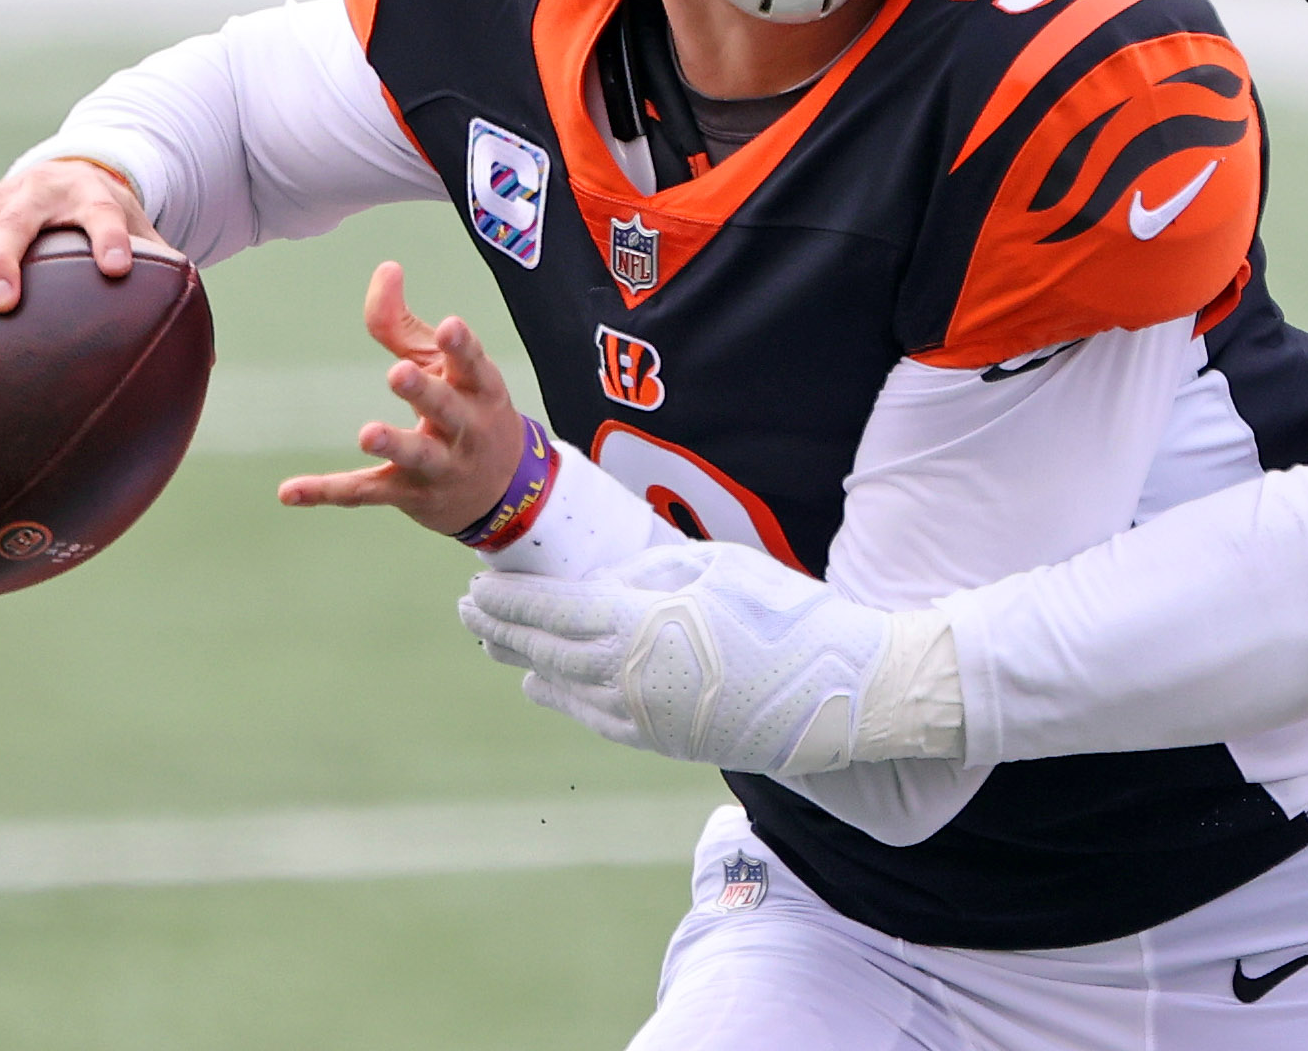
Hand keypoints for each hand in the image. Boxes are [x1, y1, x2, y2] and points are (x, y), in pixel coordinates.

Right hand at [0, 157, 162, 319]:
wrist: (72, 173)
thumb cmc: (111, 222)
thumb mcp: (146, 240)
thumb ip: (168, 286)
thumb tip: (206, 359)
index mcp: (91, 200)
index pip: (106, 217)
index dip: (114, 239)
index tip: (120, 269)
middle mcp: (32, 200)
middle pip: (17, 224)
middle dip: (7, 261)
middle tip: (2, 302)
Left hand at [277, 262, 526, 536]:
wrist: (504, 490)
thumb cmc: (465, 409)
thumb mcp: (442, 366)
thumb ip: (405, 323)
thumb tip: (386, 269)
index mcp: (477, 389)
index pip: (473, 364)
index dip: (461, 346)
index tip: (450, 326)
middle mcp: (464, 428)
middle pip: (446, 409)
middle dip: (425, 392)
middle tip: (399, 373)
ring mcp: (439, 465)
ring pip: (415, 455)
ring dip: (393, 444)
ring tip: (368, 434)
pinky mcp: (408, 493)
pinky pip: (366, 492)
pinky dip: (327, 492)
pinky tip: (289, 491)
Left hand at [461, 543, 933, 776]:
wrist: (837, 690)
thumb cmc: (785, 612)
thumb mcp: (717, 565)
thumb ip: (653, 569)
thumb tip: (606, 577)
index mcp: (638, 621)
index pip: (551, 608)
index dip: (509, 598)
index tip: (477, 584)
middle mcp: (628, 674)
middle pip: (545, 649)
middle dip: (501, 629)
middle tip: (471, 611)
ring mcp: (643, 715)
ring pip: (564, 688)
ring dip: (524, 663)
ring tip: (497, 648)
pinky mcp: (663, 741)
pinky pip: (596, 719)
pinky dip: (564, 699)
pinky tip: (548, 687)